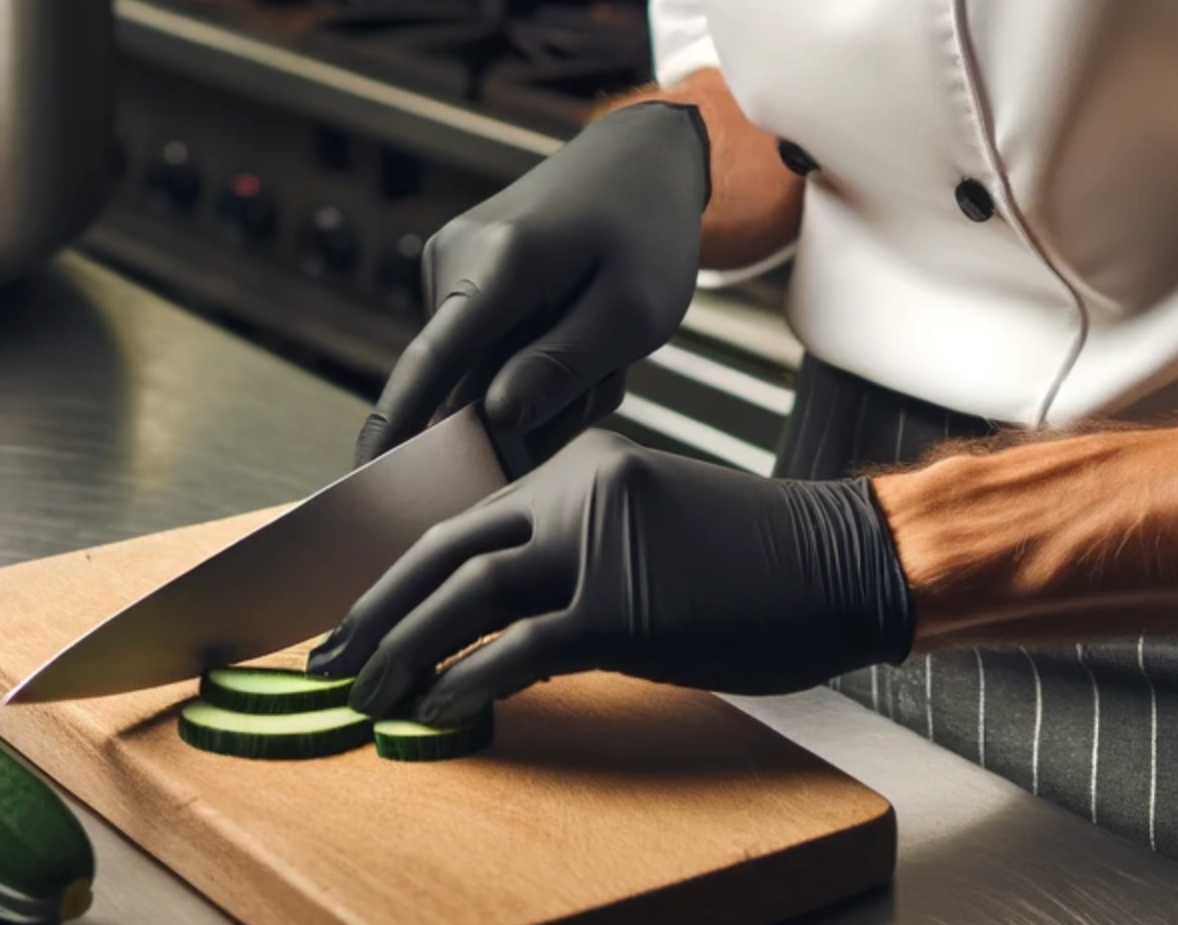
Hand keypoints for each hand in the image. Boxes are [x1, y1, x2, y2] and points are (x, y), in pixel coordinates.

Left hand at [308, 430, 915, 725]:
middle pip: (447, 547)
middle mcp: (579, 489)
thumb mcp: (652, 525)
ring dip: (404, 647)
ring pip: (468, 592)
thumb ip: (578, 545)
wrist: (844, 564)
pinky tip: (438, 712)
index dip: (406, 573)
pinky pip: (519, 648)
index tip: (366, 616)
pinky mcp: (621, 608)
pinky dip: (468, 682)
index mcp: (582, 465)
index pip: (468, 518)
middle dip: (378, 608)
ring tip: (367, 693)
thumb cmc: (758, 559)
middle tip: (332, 657)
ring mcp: (598, 545)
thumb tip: (502, 610)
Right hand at [352, 101, 709, 465]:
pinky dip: (533, 359)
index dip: (397, 425)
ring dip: (543, 383)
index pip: (432, 363)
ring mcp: (448, 263)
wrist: (637, 158)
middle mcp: (455, 259)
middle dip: (535, 407)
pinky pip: (484, 349)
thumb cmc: (646, 234)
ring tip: (600, 346)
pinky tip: (575, 332)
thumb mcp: (633, 311)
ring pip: (480, 373)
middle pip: (467, 383)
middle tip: (607, 375)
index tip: (363, 476)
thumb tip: (492, 417)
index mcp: (500, 265)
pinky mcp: (455, 273)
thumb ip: (563, 367)